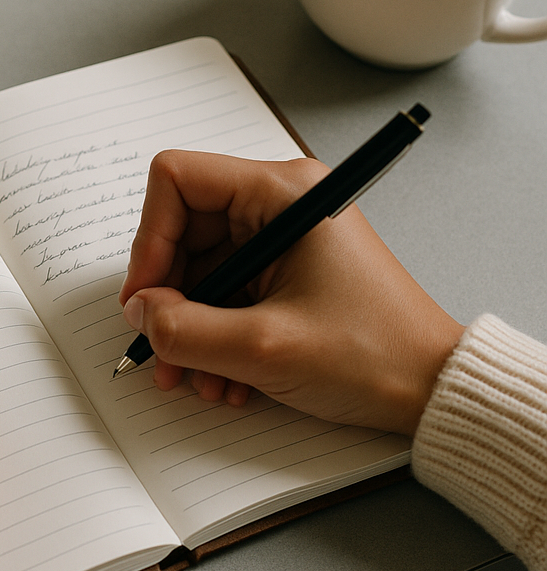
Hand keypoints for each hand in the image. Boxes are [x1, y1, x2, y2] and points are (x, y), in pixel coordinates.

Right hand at [118, 152, 463, 434]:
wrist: (430, 389)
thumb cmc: (373, 355)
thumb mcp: (263, 347)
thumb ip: (183, 328)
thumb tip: (139, 312)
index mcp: (283, 193)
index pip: (178, 181)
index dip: (150, 239)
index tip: (146, 297)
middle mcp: (280, 205)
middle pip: (183, 231)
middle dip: (167, 296)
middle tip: (162, 348)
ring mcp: (282, 239)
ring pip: (200, 270)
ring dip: (189, 326)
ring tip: (198, 376)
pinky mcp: (284, 271)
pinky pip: (225, 293)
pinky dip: (214, 334)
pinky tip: (226, 376)